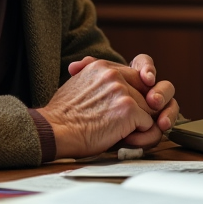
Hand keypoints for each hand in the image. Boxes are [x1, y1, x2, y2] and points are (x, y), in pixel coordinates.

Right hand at [39, 60, 156, 158]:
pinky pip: (148, 124)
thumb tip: (114, 83)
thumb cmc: (63, 116)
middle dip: (138, 109)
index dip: (134, 93)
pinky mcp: (129, 109)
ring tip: (117, 130)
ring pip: (148, 109)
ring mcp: (122, 91)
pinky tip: (120, 137)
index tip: (126, 106)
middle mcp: (113, 74)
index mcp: (101, 66)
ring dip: (137, 123)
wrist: (55, 131)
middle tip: (119, 123)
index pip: (133, 76)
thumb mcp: (78, 85)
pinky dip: (138, 134)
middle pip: (144, 93)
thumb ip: (98, 81)